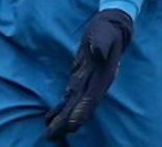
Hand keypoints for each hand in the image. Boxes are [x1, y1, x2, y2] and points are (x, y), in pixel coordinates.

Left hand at [45, 8, 133, 139]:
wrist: (111, 28)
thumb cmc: (107, 30)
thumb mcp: (105, 33)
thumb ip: (102, 43)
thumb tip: (98, 53)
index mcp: (103, 75)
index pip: (91, 96)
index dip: (82, 110)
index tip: (72, 124)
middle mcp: (96, 83)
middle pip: (80, 106)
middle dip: (67, 121)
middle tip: (52, 135)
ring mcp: (88, 83)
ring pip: (74, 104)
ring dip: (62, 118)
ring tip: (49, 132)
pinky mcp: (80, 79)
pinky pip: (70, 97)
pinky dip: (60, 107)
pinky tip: (50, 117)